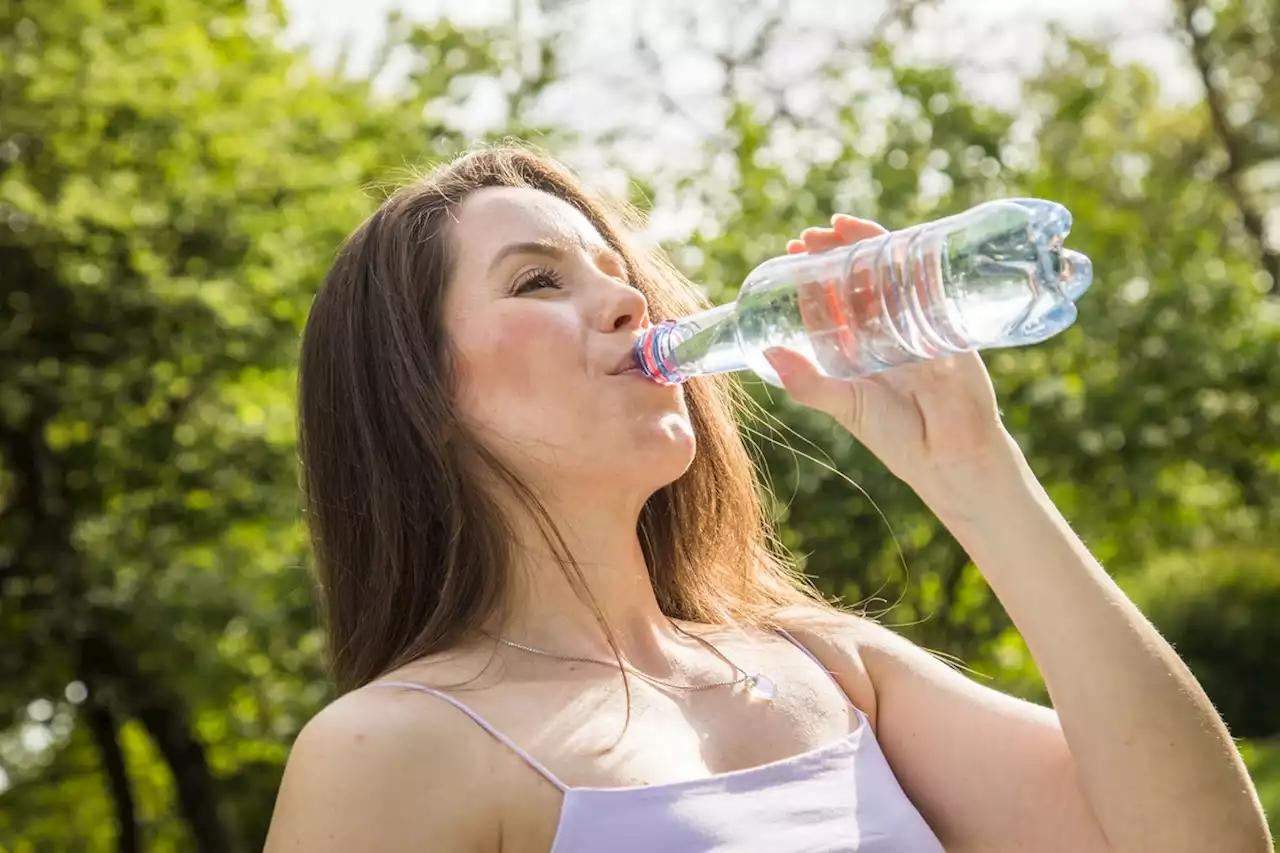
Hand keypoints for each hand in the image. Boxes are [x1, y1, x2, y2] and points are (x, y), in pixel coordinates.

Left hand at [764, 214, 1024, 499]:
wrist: (950, 457)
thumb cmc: (897, 437)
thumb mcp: (845, 405)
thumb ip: (807, 383)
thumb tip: (768, 353)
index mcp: (860, 346)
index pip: (833, 299)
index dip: (813, 274)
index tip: (792, 252)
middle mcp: (888, 330)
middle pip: (859, 278)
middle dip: (834, 252)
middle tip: (809, 236)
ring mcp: (918, 323)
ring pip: (890, 273)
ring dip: (865, 246)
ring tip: (839, 228)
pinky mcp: (947, 323)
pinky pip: (929, 283)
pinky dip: (911, 258)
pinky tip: (892, 241)